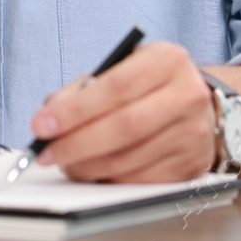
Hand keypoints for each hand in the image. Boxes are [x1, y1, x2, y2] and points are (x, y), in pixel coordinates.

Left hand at [28, 41, 216, 182]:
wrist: (200, 101)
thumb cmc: (150, 82)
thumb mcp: (121, 67)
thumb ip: (84, 87)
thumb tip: (49, 116)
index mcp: (167, 60)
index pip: (116, 87)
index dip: (75, 110)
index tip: (41, 124)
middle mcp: (187, 96)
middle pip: (123, 127)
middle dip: (76, 143)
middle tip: (45, 152)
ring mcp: (193, 134)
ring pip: (129, 159)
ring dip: (86, 165)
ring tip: (63, 161)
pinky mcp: (191, 166)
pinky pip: (139, 180)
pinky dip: (108, 178)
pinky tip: (92, 170)